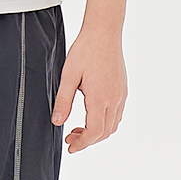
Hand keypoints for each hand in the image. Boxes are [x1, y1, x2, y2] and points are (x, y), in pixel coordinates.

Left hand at [51, 26, 127, 153]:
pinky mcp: (123, 89)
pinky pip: (117, 114)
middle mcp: (115, 99)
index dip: (82, 143)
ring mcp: (121, 95)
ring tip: (78, 128)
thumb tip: (57, 122)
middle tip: (69, 138)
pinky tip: (90, 115)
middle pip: (105, 132)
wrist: (104, 32)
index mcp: (100, 98)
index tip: (70, 147)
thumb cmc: (85, 51)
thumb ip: (63, 101)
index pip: (94, 132)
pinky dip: (105, 122)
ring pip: (113, 125)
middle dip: (88, 140)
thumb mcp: (68, 76)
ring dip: (97, 132)